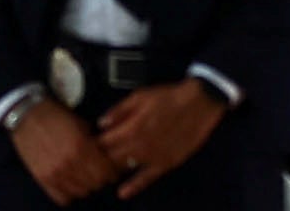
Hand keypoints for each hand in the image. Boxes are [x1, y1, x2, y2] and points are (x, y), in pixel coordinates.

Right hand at [7, 99, 121, 205]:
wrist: (28, 117)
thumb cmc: (58, 118)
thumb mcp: (82, 125)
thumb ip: (95, 143)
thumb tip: (108, 157)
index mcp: (82, 146)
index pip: (106, 171)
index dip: (112, 171)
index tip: (112, 168)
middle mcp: (69, 163)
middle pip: (95, 184)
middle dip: (101, 179)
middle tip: (100, 173)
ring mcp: (54, 173)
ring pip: (81, 192)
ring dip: (86, 186)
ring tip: (86, 178)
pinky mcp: (42, 179)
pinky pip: (62, 198)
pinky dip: (70, 193)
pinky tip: (72, 183)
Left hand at [94, 80, 224, 197]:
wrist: (200, 102)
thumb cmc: (169, 97)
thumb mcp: (141, 95)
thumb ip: (119, 110)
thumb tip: (100, 124)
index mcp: (130, 128)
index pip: (102, 144)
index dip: (93, 144)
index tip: (89, 144)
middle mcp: (138, 146)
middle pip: (109, 159)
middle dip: (101, 158)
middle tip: (96, 157)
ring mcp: (151, 157)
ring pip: (124, 169)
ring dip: (114, 169)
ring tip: (109, 166)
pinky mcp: (165, 164)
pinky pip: (146, 179)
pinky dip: (134, 187)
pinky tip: (123, 192)